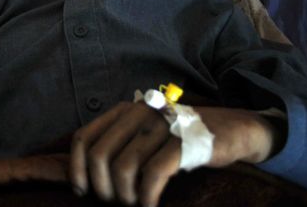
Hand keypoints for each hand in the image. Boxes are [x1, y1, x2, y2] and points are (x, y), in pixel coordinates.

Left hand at [69, 101, 283, 206]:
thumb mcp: (143, 137)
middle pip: (98, 156)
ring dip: (126, 197)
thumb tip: (75, 174)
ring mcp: (161, 125)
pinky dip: (147, 198)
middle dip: (103, 189)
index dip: (77, 170)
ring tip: (138, 205)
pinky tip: (152, 206)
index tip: (84, 193)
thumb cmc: (181, 141)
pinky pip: (152, 175)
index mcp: (124, 110)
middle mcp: (139, 112)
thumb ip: (115, 147)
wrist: (231, 131)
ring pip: (122, 169)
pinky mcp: (183, 142)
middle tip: (119, 204)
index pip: (83, 138)